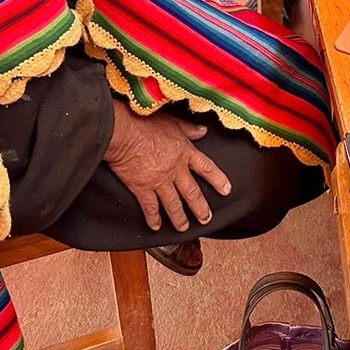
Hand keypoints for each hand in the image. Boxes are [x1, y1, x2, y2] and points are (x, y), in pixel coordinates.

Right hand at [104, 104, 231, 232]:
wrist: (123, 132)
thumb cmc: (145, 122)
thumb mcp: (172, 122)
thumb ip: (188, 129)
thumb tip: (202, 131)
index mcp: (184, 152)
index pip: (206, 168)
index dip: (218, 179)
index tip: (226, 190)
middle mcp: (175, 170)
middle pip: (192, 192)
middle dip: (201, 208)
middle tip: (206, 218)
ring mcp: (159, 181)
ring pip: (173, 204)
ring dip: (180, 218)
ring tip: (184, 227)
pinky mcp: (142, 188)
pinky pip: (150, 207)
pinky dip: (153, 218)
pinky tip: (156, 226)